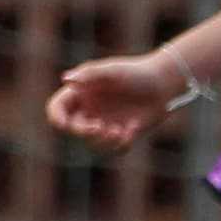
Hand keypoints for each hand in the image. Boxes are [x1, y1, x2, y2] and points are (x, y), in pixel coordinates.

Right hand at [44, 49, 196, 151]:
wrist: (163, 83)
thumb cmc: (136, 72)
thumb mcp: (112, 70)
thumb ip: (89, 74)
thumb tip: (66, 79)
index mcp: (81, 93)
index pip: (57, 109)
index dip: (56, 119)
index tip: (65, 125)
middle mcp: (90, 110)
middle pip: (73, 130)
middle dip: (84, 132)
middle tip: (100, 127)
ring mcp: (104, 123)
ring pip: (92, 143)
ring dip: (103, 141)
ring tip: (119, 131)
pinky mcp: (120, 134)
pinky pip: (113, 149)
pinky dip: (120, 145)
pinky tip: (131, 132)